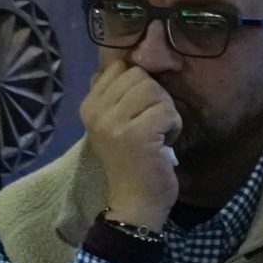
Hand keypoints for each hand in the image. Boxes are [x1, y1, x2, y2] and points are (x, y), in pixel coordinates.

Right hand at [81, 63, 180, 229]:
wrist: (134, 202)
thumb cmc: (132, 162)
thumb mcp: (115, 124)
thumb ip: (116, 94)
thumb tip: (128, 60)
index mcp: (88, 106)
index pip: (119, 68)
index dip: (140, 85)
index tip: (139, 111)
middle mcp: (95, 111)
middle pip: (140, 76)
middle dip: (156, 98)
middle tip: (152, 125)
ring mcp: (113, 123)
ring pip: (154, 90)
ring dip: (166, 112)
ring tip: (156, 135)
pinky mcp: (136, 135)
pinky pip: (167, 111)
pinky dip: (174, 126)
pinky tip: (163, 143)